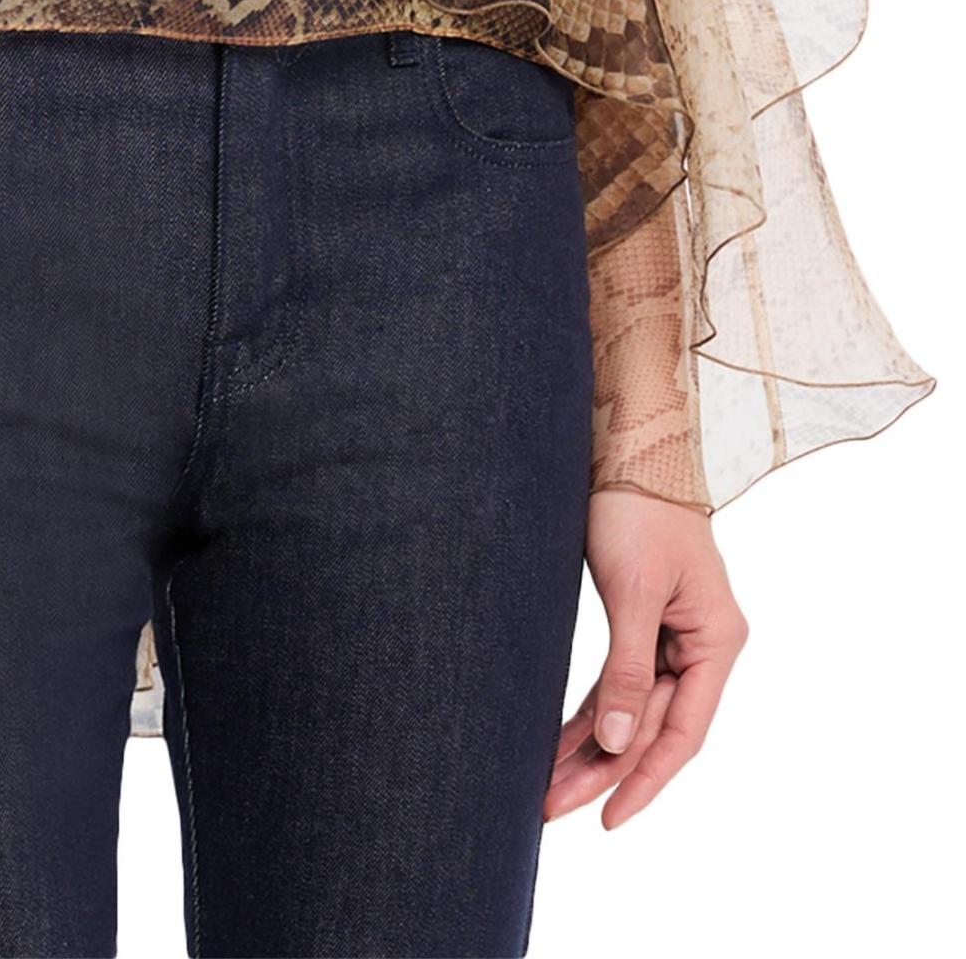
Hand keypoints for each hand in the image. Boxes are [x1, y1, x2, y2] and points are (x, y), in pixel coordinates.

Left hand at [546, 487, 747, 828]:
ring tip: (547, 788)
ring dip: (592, 747)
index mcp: (717, 640)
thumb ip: (628, 669)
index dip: (644, 778)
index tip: (608, 818)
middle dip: (604, 769)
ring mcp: (673, 637)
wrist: (627, 446)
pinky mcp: (643, 623)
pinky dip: (591, 712)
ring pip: (631, 710)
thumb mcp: (634, 592)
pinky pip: (618, 683)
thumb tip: (619, 743)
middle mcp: (701, 646)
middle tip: (552, 808)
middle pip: (652, 725)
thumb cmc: (638, 509)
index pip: (683, 731)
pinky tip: (559, 742)